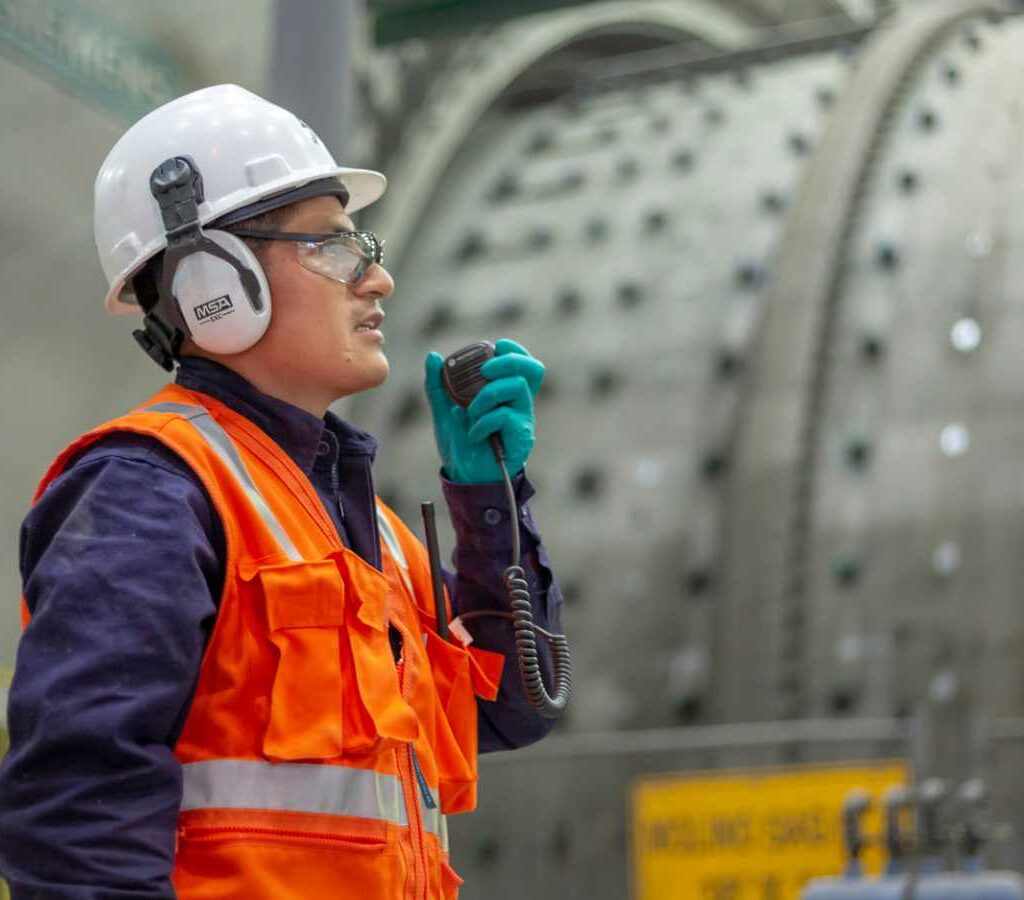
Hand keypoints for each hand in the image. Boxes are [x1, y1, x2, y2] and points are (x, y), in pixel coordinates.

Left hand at [424, 339, 544, 483]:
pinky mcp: (521, 437)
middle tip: (484, 371)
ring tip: (470, 412)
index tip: (495, 348)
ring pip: (517, 387)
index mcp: (504, 393)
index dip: (514, 351)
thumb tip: (433, 356)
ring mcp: (522, 419)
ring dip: (487, 394)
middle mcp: (518, 403)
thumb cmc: (460, 443)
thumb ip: (437, 385)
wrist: (464, 476)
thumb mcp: (443, 411)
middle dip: (506, 362)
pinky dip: (484, 421)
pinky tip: (474, 434)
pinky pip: (506, 415)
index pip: (523, 364)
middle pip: (530, 369)